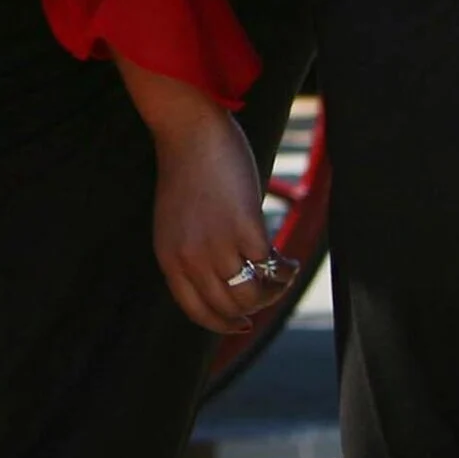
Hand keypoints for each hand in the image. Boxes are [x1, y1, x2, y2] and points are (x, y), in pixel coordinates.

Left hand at [148, 110, 295, 334]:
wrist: (190, 133)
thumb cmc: (188, 174)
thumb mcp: (177, 224)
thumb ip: (192, 253)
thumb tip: (228, 280)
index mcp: (169, 259)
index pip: (197, 311)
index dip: (223, 324)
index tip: (243, 323)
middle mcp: (189, 258)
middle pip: (229, 308)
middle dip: (256, 306)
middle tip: (271, 289)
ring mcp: (215, 244)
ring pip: (251, 294)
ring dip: (274, 291)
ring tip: (282, 272)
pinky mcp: (243, 227)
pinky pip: (269, 267)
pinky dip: (284, 270)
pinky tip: (289, 259)